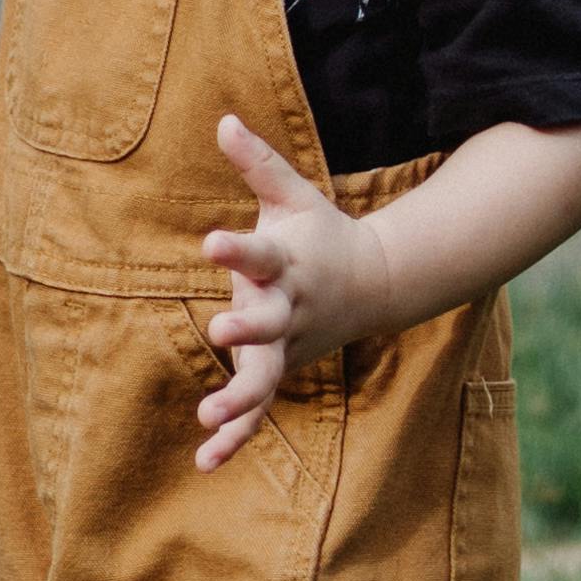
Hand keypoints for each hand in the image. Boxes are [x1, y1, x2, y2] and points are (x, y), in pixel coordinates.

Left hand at [194, 116, 392, 471]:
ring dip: (239, 398)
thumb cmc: (320, 234)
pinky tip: (206, 461)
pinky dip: (235, 436)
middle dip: (247, 328)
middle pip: (268, 322)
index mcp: (288, 262)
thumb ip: (257, 164)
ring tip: (209, 416)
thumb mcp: (292, 196)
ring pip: (264, 377)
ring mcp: (287, 345)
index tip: (210, 241)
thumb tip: (221, 119)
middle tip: (220, 330)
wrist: (374, 283)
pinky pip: (258, 410)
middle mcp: (289, 307)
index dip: (236, 247)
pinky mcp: (279, 371)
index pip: (260, 252)